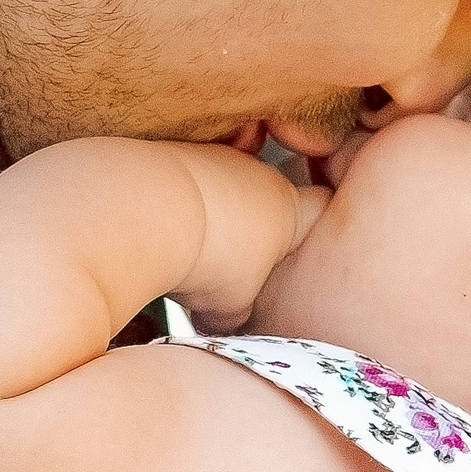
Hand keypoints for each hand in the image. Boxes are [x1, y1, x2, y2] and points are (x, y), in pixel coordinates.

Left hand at [167, 147, 329, 332]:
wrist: (147, 211)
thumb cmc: (205, 256)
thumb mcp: (233, 307)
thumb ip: (241, 312)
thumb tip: (226, 320)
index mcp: (289, 207)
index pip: (322, 207)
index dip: (312, 229)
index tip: (298, 252)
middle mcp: (256, 174)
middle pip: (266, 200)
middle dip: (251, 230)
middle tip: (229, 267)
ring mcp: (214, 157)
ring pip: (221, 189)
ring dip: (210, 216)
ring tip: (186, 252)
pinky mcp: (173, 151)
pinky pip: (183, 182)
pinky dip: (175, 203)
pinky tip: (159, 230)